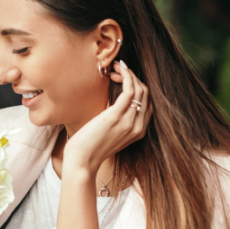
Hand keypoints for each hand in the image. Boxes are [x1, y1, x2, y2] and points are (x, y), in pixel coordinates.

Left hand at [62, 61, 151, 175]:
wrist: (82, 161)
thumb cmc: (90, 147)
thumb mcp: (110, 134)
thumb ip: (118, 121)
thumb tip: (114, 105)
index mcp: (138, 132)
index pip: (147, 103)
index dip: (137, 87)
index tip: (121, 79)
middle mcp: (138, 127)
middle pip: (146, 94)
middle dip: (133, 78)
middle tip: (117, 71)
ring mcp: (129, 122)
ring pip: (139, 89)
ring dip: (129, 74)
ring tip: (115, 67)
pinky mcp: (116, 116)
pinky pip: (129, 90)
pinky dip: (125, 76)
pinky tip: (116, 70)